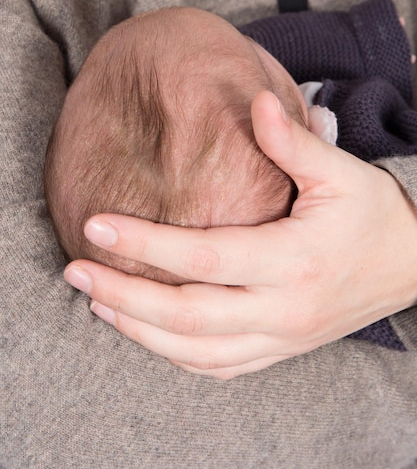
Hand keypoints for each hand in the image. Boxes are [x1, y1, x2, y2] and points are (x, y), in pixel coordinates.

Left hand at [64, 91, 416, 378]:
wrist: (410, 265)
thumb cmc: (372, 215)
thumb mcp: (341, 173)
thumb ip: (294, 142)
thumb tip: (256, 100)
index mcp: (295, 261)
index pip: (205, 257)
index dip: (145, 243)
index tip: (96, 225)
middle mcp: (283, 310)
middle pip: (188, 314)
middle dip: (124, 294)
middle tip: (77, 271)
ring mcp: (280, 339)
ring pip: (195, 350)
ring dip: (140, 331)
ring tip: (98, 301)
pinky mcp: (279, 351)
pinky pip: (217, 367)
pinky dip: (173, 355)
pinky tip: (145, 333)